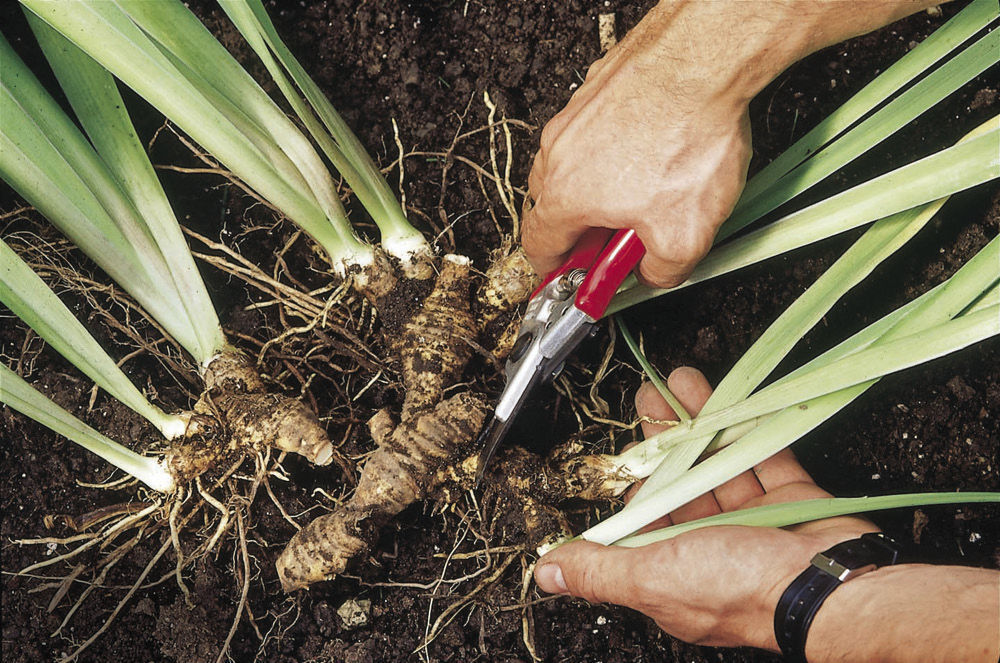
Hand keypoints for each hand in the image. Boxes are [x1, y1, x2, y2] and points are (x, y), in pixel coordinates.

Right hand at [520, 1, 944, 287]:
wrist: (703, 58)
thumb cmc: (686, 138)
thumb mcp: (684, 238)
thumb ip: (660, 273)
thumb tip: (654, 275)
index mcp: (562, 198)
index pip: (538, 248)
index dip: (560, 270)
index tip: (582, 278)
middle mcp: (557, 154)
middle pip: (558, 207)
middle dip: (590, 228)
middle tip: (629, 237)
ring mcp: (574, 116)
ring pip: (580, 167)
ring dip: (609, 186)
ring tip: (655, 188)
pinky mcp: (599, 88)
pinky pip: (602, 132)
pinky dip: (624, 148)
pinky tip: (663, 147)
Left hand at [534, 367, 876, 650]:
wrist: (833, 586)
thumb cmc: (742, 588)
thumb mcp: (652, 578)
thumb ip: (598, 570)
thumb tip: (546, 570)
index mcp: (675, 572)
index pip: (643, 520)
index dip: (634, 484)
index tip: (627, 450)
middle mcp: (713, 548)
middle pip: (681, 483)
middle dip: (663, 439)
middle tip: (650, 396)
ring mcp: (755, 522)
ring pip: (717, 462)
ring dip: (698, 421)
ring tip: (679, 381)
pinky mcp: (791, 499)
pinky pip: (761, 454)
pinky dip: (743, 425)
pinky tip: (724, 397)